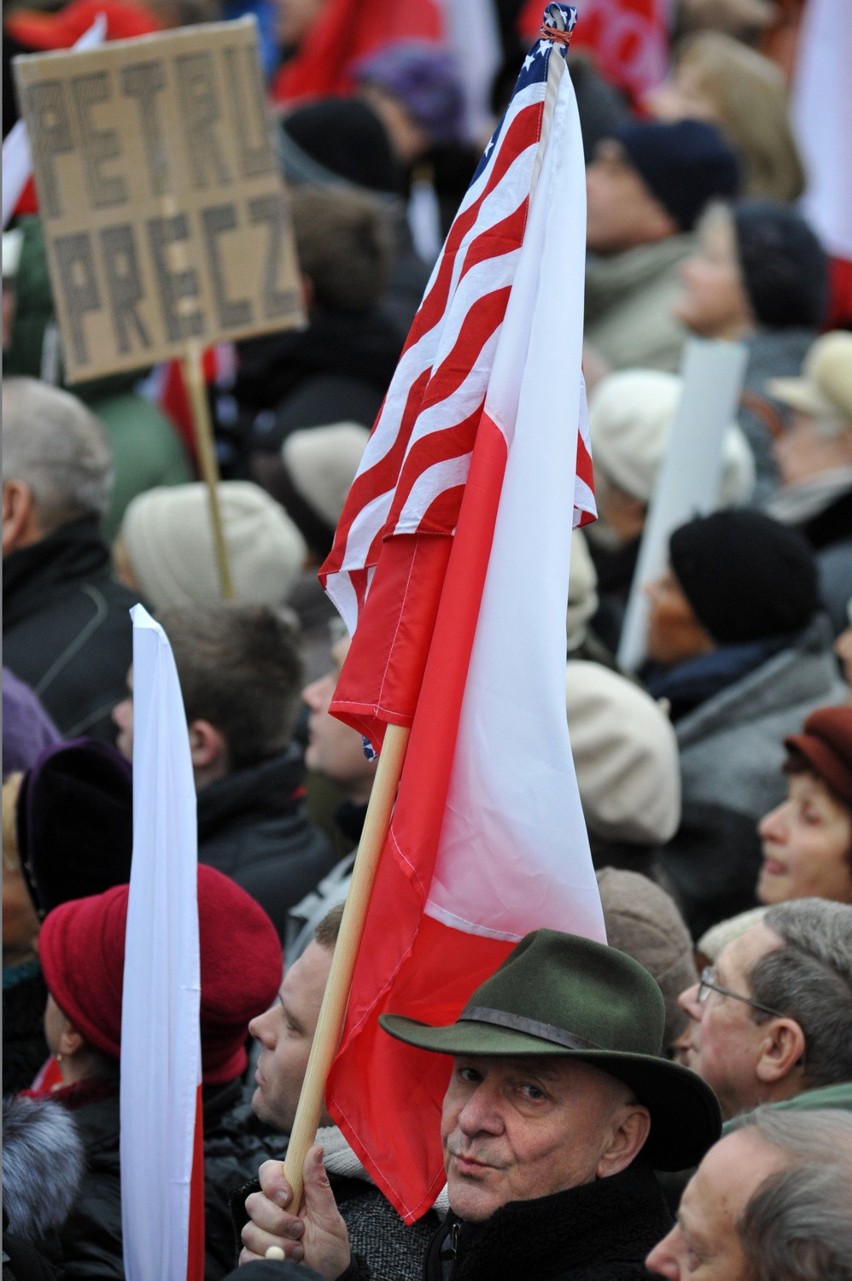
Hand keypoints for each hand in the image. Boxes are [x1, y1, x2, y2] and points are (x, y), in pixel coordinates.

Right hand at [239, 1145, 351, 1276]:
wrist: (327, 1278)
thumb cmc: (331, 1246)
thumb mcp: (329, 1216)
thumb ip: (318, 1184)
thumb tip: (315, 1148)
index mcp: (290, 1191)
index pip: (268, 1171)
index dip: (273, 1182)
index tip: (288, 1197)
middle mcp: (271, 1209)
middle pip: (254, 1202)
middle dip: (277, 1220)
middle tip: (300, 1231)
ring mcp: (260, 1232)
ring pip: (250, 1230)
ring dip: (277, 1243)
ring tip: (298, 1251)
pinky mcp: (253, 1255)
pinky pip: (246, 1254)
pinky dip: (268, 1260)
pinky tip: (285, 1262)